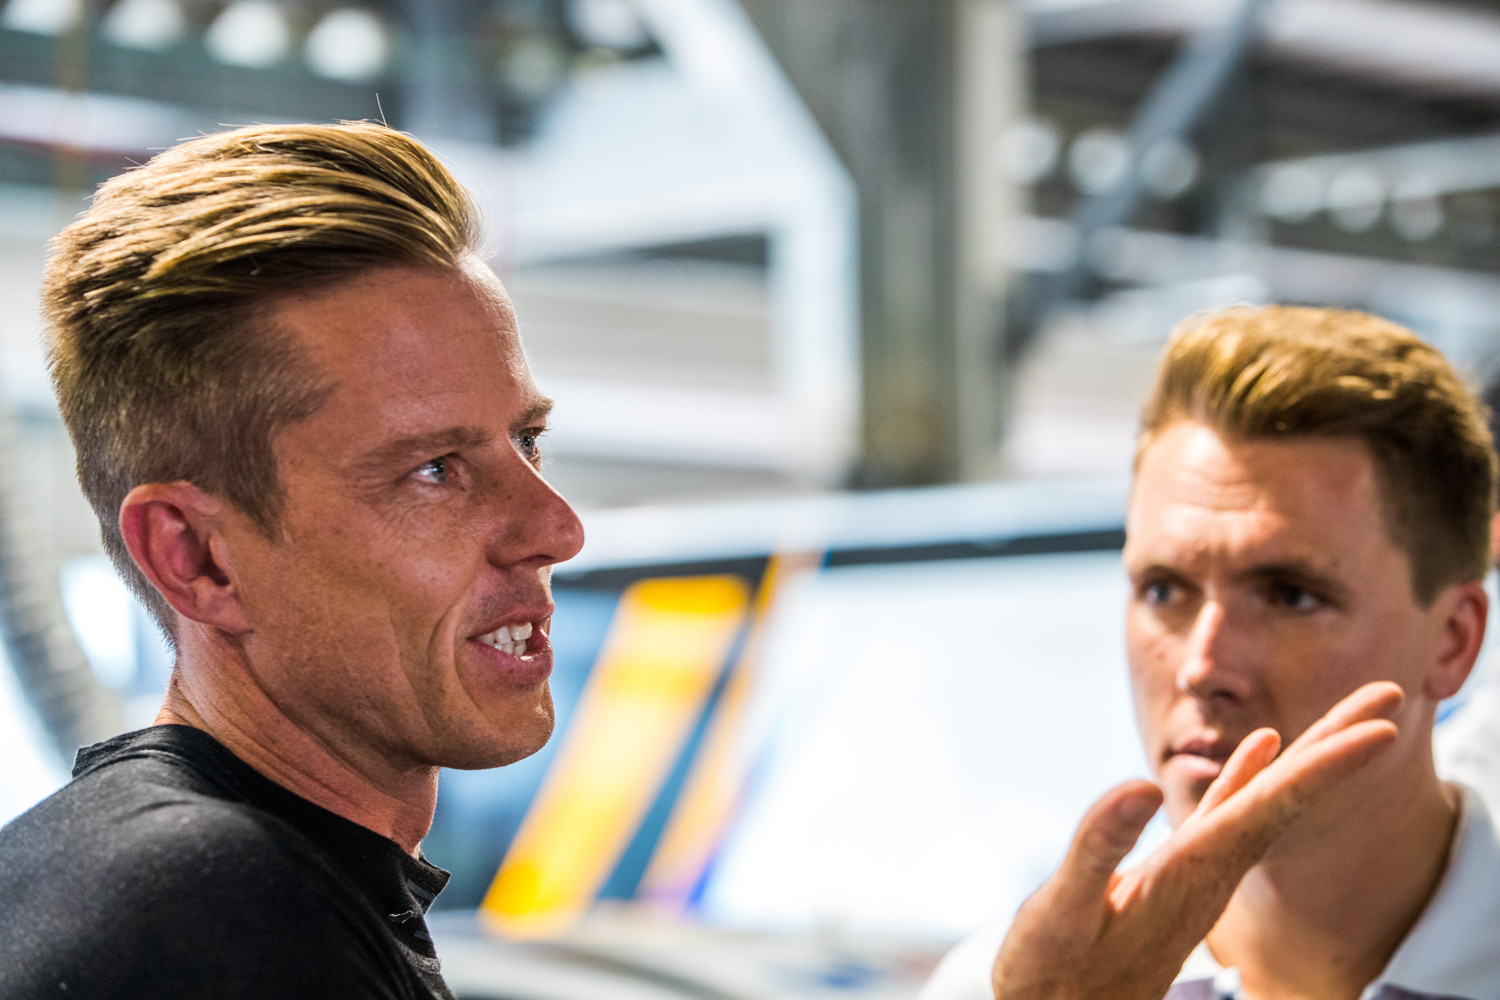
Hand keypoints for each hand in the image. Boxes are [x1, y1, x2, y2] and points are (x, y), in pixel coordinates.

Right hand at [990, 681, 1402, 999]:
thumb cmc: (1053, 975)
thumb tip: (1141, 783)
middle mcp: (1210, 871)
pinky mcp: (1179, 871)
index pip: (1270, 810)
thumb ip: (1099, 847)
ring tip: (1352, 714)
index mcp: (1190, 874)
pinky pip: (1230, 813)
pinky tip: (1262, 748)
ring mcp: (1200, 871)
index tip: (1381, 730)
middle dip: (1338, 746)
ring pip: (1268, 802)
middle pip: (1288, 799)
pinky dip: (1251, 775)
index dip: (1325, 768)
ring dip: (1310, 755)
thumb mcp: (1063, 912)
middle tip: (1387, 693)